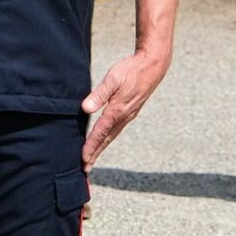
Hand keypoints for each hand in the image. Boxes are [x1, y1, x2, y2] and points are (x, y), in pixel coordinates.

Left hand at [81, 47, 171, 169]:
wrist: (152, 66)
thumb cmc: (131, 70)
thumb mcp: (112, 79)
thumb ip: (99, 94)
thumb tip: (86, 108)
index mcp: (117, 111)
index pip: (100, 132)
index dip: (90, 146)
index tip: (83, 159)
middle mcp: (123, 117)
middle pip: (106, 140)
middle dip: (95, 154)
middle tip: (85, 169)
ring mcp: (128, 115)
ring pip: (111, 136)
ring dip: (101, 148)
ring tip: (92, 158)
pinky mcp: (130, 112)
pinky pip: (116, 129)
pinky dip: (107, 138)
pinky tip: (104, 139)